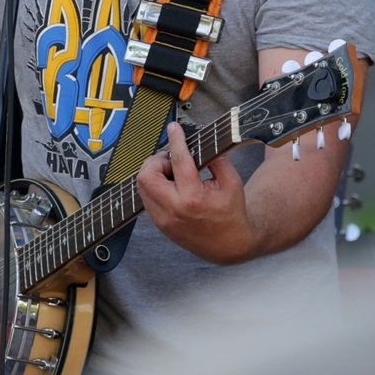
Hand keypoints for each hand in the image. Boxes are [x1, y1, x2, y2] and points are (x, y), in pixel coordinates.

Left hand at [136, 121, 258, 263]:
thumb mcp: (232, 182)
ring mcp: (163, 219)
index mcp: (193, 199)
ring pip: (142, 186)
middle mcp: (174, 210)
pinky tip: (171, 186)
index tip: (174, 129)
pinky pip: (147, 197)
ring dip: (154, 173)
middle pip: (146, 175)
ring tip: (173, 173)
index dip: (176, 140)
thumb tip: (200, 141)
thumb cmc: (231, 213)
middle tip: (171, 160)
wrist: (229, 245)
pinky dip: (155, 186)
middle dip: (157, 161)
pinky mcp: (159, 224)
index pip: (179, 162)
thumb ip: (216, 159)